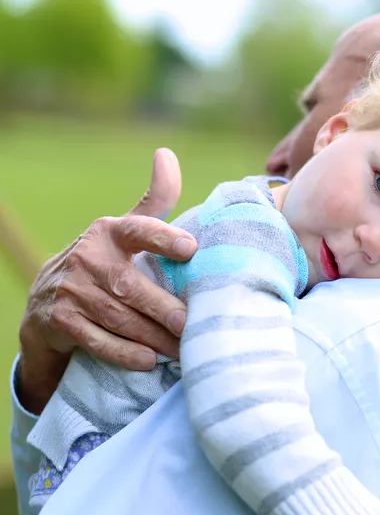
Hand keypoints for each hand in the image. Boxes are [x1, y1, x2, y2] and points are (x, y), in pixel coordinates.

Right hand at [17, 148, 197, 413]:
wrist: (49, 300)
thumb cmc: (105, 261)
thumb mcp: (126, 230)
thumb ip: (154, 200)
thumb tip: (166, 154)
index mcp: (109, 231)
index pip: (139, 229)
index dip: (163, 236)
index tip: (190, 248)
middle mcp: (88, 257)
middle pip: (132, 287)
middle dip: (166, 309)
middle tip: (195, 326)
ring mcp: (71, 290)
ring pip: (119, 317)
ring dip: (153, 337)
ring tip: (183, 350)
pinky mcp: (61, 320)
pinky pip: (97, 340)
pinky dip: (124, 353)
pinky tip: (149, 361)